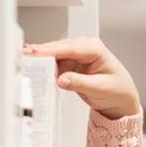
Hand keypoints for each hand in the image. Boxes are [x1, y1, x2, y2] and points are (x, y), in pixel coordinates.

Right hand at [23, 36, 140, 120]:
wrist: (121, 99)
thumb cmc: (118, 90)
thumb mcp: (100, 88)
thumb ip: (80, 83)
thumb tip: (62, 79)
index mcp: (95, 49)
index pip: (69, 48)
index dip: (51, 50)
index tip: (36, 53)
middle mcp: (84, 48)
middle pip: (58, 49)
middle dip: (41, 53)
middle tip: (24, 57)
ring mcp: (76, 56)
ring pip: (53, 57)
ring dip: (40, 61)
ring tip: (25, 64)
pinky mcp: (70, 66)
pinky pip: (54, 65)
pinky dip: (45, 69)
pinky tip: (35, 70)